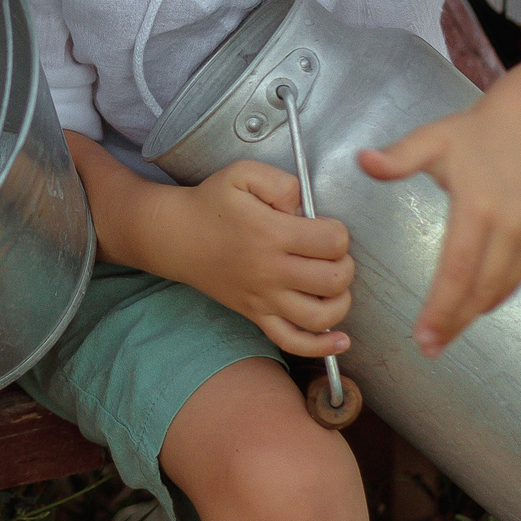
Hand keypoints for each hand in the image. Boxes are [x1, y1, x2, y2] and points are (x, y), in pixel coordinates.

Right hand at [141, 160, 354, 357]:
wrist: (176, 236)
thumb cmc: (212, 203)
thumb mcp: (242, 174)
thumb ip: (281, 182)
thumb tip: (304, 207)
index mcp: (271, 234)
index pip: (333, 242)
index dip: (338, 232)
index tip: (324, 227)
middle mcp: (270, 271)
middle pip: (334, 280)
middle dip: (344, 264)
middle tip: (329, 253)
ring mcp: (263, 299)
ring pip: (320, 317)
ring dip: (340, 302)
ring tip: (332, 285)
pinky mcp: (255, 315)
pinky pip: (291, 341)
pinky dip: (320, 347)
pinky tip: (339, 340)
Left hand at [360, 102, 520, 357]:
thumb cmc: (476, 132)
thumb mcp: (432, 138)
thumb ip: (398, 157)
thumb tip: (363, 161)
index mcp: (477, 207)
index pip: (456, 272)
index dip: (440, 309)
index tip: (423, 337)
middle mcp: (511, 226)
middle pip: (480, 290)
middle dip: (454, 323)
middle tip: (430, 347)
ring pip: (503, 288)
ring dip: (475, 312)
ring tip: (448, 331)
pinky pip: (519, 274)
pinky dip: (497, 292)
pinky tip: (476, 301)